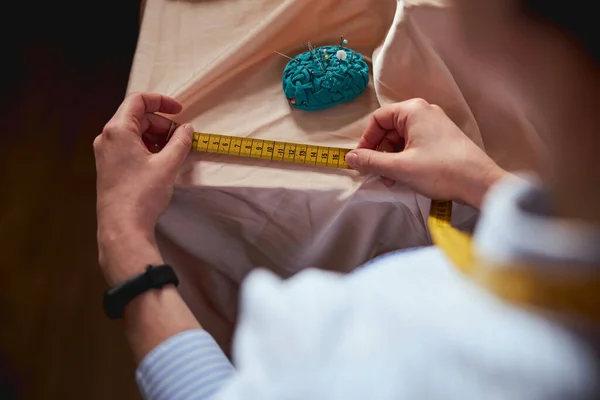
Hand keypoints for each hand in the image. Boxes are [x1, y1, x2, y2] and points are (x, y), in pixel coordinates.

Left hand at [94, 92, 192, 241]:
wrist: (122, 226)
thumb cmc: (141, 195)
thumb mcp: (168, 164)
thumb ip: (180, 142)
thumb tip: (186, 130)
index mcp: (117, 130)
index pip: (139, 101)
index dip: (162, 102)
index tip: (179, 111)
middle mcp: (107, 138)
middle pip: (137, 118)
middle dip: (162, 125)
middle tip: (181, 138)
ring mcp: (106, 153)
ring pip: (134, 134)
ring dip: (155, 137)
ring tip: (173, 152)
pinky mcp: (109, 167)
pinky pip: (129, 148)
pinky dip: (146, 148)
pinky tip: (161, 162)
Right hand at [344, 99, 506, 208]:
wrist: (480, 182)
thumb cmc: (440, 170)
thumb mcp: (399, 167)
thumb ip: (371, 161)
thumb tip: (350, 158)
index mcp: (413, 111)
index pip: (378, 119)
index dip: (366, 140)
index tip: (360, 160)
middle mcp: (424, 112)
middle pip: (389, 128)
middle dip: (379, 152)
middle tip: (376, 174)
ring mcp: (436, 125)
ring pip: (402, 138)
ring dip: (392, 158)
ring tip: (391, 179)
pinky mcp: (443, 138)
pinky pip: (415, 144)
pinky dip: (405, 159)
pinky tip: (406, 176)